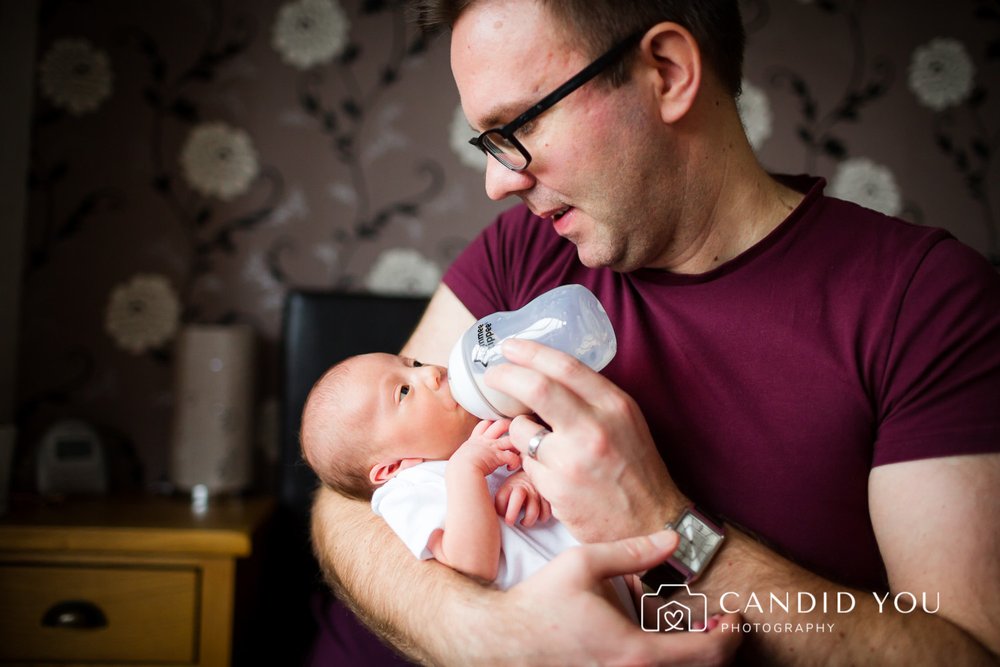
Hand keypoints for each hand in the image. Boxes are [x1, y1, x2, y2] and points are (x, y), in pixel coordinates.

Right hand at [449, 418, 519, 476]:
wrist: (461, 470)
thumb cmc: (458, 466)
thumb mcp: (461, 455)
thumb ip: (466, 454)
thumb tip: (463, 460)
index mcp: (475, 440)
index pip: (484, 424)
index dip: (492, 424)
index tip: (496, 429)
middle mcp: (486, 441)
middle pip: (500, 424)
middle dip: (508, 426)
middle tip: (513, 433)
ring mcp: (493, 447)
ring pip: (511, 439)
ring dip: (516, 445)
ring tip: (516, 451)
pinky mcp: (499, 457)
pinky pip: (512, 456)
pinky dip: (515, 461)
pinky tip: (511, 467)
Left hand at [485, 339, 685, 540]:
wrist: (650, 524)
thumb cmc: (636, 470)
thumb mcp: (625, 422)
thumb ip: (592, 398)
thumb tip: (546, 374)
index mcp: (614, 406)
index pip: (566, 367)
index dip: (531, 352)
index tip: (509, 346)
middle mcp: (594, 428)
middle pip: (536, 388)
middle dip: (505, 376)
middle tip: (492, 375)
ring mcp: (572, 460)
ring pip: (521, 429)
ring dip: (519, 431)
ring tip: (536, 441)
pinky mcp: (556, 488)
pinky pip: (526, 463)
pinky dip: (531, 462)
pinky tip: (551, 473)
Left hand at [495, 470, 552, 526]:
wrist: (537, 470)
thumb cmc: (519, 483)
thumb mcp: (508, 485)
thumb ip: (502, 497)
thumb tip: (492, 512)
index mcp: (511, 484)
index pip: (501, 497)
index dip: (499, 509)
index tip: (500, 514)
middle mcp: (524, 487)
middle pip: (518, 497)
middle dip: (512, 514)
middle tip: (510, 522)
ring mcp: (536, 492)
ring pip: (534, 511)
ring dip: (528, 520)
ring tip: (523, 521)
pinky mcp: (547, 497)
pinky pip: (546, 512)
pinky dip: (542, 517)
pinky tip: (536, 517)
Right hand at [497, 530, 741, 665]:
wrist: (503, 640)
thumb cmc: (541, 602)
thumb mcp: (583, 564)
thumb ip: (632, 552)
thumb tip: (674, 539)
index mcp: (635, 652)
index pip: (708, 653)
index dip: (732, 634)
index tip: (735, 616)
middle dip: (721, 649)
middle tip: (723, 624)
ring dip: (695, 657)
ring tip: (698, 632)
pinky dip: (671, 662)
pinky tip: (665, 643)